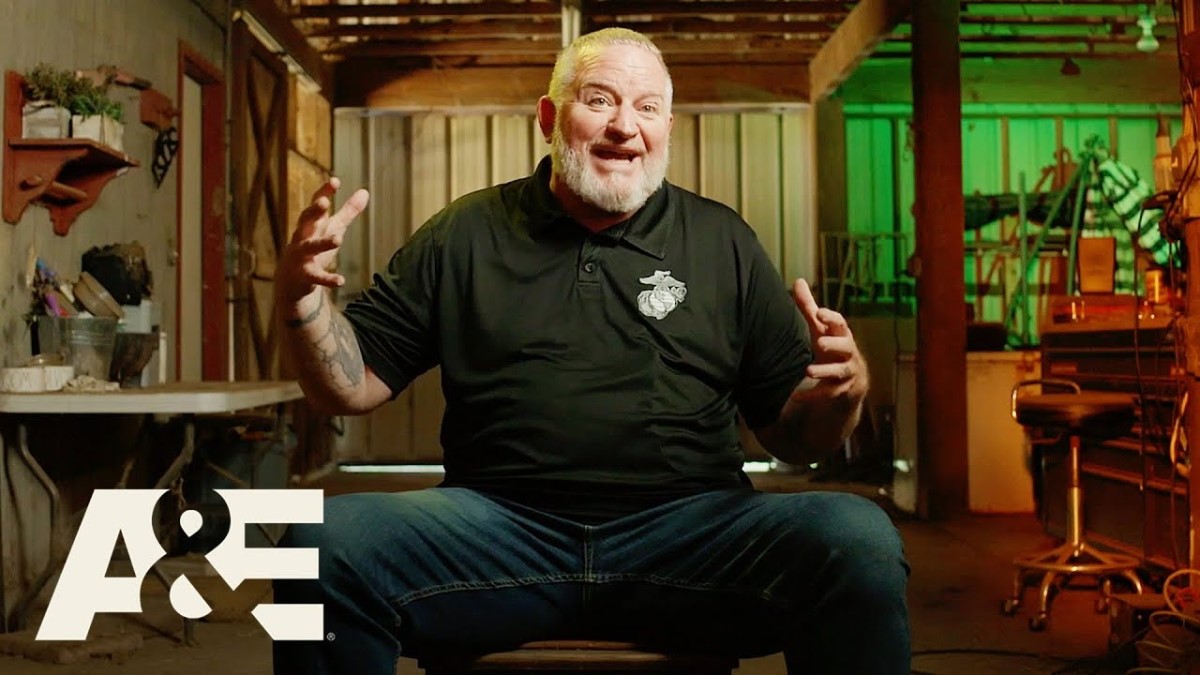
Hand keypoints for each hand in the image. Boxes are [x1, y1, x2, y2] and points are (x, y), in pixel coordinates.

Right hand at [277, 177, 369, 305]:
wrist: (291, 281)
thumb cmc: (313, 249)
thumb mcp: (331, 228)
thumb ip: (347, 212)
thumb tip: (365, 191)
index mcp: (310, 224)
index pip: (316, 205)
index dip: (324, 192)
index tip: (335, 181)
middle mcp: (302, 237)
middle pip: (305, 221)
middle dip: (314, 211)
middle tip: (324, 202)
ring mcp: (301, 257)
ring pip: (310, 247)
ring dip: (323, 243)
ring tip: (338, 240)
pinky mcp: (305, 276)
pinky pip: (316, 277)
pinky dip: (328, 279)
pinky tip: (341, 280)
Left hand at [791, 279, 867, 400]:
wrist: (851, 382)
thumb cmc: (831, 348)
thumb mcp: (820, 329)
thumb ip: (808, 308)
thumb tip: (797, 281)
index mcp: (841, 335)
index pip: (840, 324)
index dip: (831, 318)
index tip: (819, 313)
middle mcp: (848, 353)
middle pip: (846, 346)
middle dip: (834, 344)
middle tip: (820, 342)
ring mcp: (847, 372)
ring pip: (839, 371)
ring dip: (824, 371)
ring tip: (808, 371)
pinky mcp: (841, 390)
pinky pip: (828, 394)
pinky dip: (812, 395)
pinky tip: (796, 396)